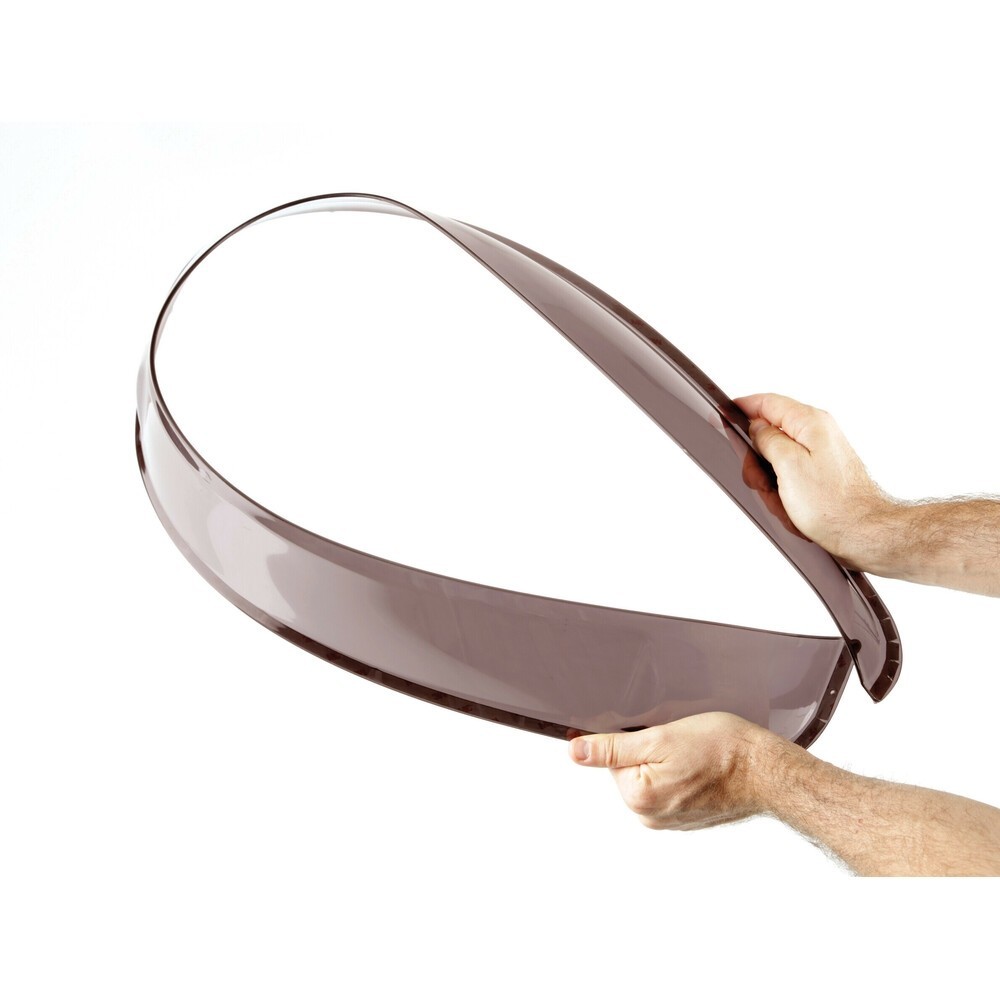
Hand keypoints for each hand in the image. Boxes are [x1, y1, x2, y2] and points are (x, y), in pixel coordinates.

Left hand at [568, 713, 775, 830]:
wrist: (768, 772)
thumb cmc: (722, 750)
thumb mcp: (660, 737)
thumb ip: (613, 748)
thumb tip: (575, 752)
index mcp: (638, 799)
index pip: (611, 758)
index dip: (631, 736)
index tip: (655, 729)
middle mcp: (651, 818)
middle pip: (631, 769)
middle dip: (649, 749)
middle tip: (680, 740)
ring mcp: (671, 821)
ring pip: (653, 777)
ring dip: (667, 760)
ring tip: (695, 752)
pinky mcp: (689, 818)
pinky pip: (672, 788)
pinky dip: (682, 772)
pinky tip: (702, 764)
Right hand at [734, 392, 893, 569]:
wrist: (863, 532)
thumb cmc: (833, 506)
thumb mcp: (788, 465)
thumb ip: (767, 438)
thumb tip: (756, 428)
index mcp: (810, 423)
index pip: (768, 402)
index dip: (744, 408)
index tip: (727, 416)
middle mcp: (818, 433)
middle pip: (770, 433)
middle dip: (758, 460)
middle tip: (762, 481)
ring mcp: (821, 453)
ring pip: (778, 459)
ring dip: (772, 482)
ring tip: (782, 500)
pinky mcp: (823, 472)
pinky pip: (791, 476)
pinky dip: (785, 491)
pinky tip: (792, 507)